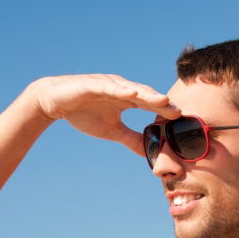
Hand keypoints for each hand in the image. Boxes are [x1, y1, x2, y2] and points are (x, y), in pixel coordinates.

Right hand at [29, 74, 180, 155]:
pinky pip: (110, 87)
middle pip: (147, 96)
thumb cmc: (84, 113)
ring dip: (148, 95)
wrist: (55, 102)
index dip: (166, 113)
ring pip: (132, 89)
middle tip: (180, 112)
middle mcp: (122, 89)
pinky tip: (133, 93)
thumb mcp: (112, 130)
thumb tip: (148, 153)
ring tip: (163, 101)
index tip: (183, 122)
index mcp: (128, 100)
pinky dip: (122, 89)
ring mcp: (109, 85)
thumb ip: (131, 139)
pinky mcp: (94, 84)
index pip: (151, 106)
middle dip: (163, 104)